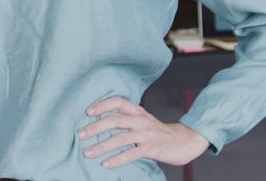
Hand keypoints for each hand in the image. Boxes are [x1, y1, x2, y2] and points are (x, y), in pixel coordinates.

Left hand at [77, 97, 209, 169]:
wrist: (184, 141)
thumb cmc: (157, 131)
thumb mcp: (142, 119)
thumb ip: (125, 117)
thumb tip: (99, 118)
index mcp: (137, 111)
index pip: (118, 101)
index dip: (103, 104)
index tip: (88, 111)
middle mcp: (141, 120)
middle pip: (115, 120)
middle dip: (95, 127)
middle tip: (80, 134)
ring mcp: (147, 134)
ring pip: (121, 139)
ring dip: (102, 146)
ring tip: (88, 153)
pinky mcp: (152, 149)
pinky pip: (132, 154)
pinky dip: (117, 159)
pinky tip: (106, 164)